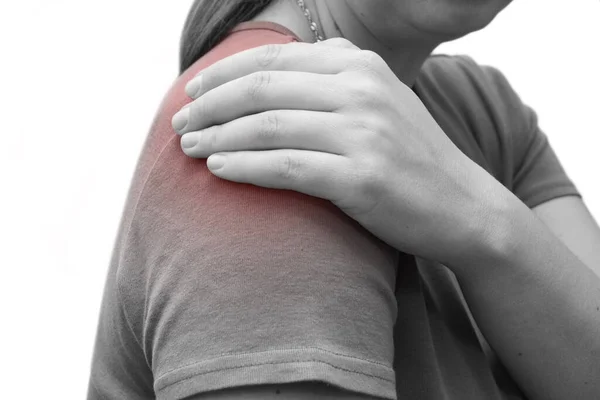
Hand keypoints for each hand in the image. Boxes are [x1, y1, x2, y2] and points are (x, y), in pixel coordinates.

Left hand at [171, 38, 500, 265]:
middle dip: (210, 105)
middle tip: (180, 123)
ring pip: (268, 126)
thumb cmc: (409, 159)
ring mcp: (364, 132)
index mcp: (361, 65)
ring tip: (188, 149)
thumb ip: (329, 85)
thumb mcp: (376, 103)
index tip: (192, 93)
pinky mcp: (362, 176)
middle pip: (263, 88)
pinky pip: (285, 166)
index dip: (224, 75)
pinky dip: (244, 166)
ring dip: (218, 136)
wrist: (463, 205)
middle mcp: (362, 90)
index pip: (274, 60)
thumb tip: (264, 83)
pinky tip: (218, 169)